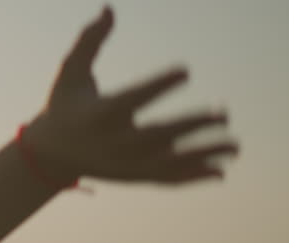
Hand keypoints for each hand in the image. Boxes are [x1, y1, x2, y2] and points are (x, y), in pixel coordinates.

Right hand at [26, 5, 237, 184]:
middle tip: (224, 114)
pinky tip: (221, 171)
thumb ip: (89, 41)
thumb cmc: (66, 105)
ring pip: (168, 163)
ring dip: (203, 155)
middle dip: (191, 126)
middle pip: (156, 136)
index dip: (157, 86)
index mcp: (96, 116)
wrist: (52, 153)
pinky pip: (167, 179)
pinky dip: (193, 177)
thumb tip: (109, 9)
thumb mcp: (71, 71)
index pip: (130, 100)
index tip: (186, 70)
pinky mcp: (132, 178)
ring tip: (236, 146)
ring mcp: (124, 165)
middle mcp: (112, 144)